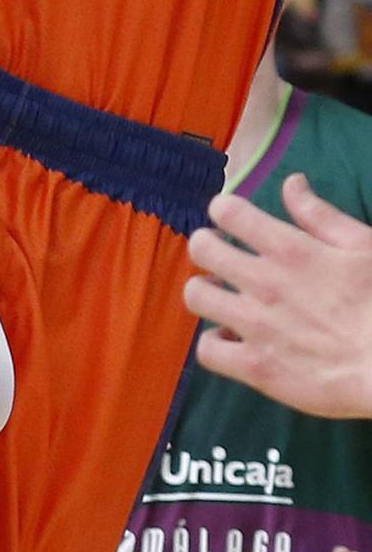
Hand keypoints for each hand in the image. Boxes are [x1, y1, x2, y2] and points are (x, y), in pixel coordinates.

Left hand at [184, 171, 371, 416]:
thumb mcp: (362, 244)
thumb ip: (319, 214)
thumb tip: (290, 182)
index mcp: (289, 249)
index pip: (228, 211)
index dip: (224, 210)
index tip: (233, 220)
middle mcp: (263, 283)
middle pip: (201, 247)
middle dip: (208, 245)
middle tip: (224, 257)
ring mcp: (256, 327)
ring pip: (196, 295)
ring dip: (207, 291)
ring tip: (225, 296)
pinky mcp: (256, 368)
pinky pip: (208, 351)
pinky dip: (216, 344)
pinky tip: (233, 339)